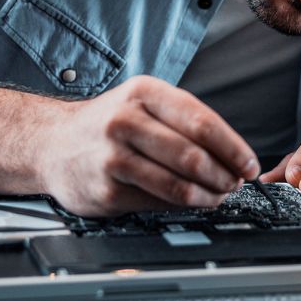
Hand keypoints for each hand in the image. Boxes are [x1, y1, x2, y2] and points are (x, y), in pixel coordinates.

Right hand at [38, 75, 259, 215]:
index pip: (202, 122)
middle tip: (235, 183)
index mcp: (143, 93)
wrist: (51, 143)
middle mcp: (126, 120)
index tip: (249, 164)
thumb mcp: (142, 103)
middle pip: (193, 155)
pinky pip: (156, 202)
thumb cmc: (106, 124)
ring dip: (207, 196)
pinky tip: (190, 203)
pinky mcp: (107, 189)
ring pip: (177, 184)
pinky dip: (181, 206)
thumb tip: (231, 154)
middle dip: (223, 175)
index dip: (232, 148)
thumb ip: (183, 121)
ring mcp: (113, 156)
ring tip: (218, 196)